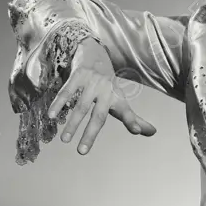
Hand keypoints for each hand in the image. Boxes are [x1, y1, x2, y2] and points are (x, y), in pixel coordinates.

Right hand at [46, 38, 156, 154]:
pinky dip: (58, 104)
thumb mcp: (120, 99)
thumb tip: (154, 133)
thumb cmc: (108, 85)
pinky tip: (51, 116)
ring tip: (64, 140)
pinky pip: (66, 92)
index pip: (126, 111)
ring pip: (81, 106)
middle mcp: (106, 91)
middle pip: (98, 116)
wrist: (95, 53)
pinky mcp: (78, 75)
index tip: (136, 130)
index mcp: (117, 98)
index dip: (132, 120)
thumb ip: (133, 118)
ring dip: (72, 124)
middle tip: (81, 152)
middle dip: (90, 134)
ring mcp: (91, 83)